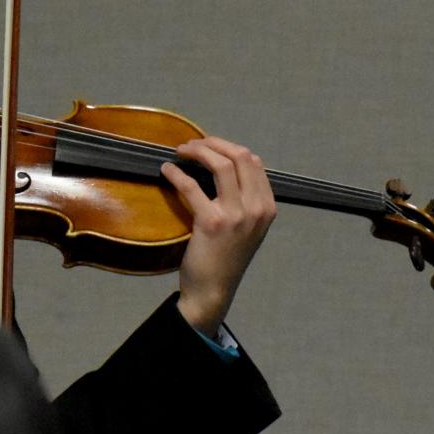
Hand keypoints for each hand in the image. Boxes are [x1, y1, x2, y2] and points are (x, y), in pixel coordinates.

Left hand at [161, 137, 276, 336]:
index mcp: (267, 207)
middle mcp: (257, 209)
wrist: (214, 290)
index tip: (209, 146)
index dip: (228, 147)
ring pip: (221, 165)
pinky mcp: (212, 223)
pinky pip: (192, 186)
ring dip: (198, 151)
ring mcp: (236, 216)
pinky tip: (167, 171)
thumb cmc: (226, 257)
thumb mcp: (248, 227)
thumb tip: (221, 163)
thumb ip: (244, 199)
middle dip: (213, 143)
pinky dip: (176, 174)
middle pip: (240, 156)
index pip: (254, 161)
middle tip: (192, 144)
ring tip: (181, 151)